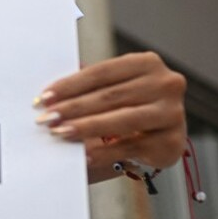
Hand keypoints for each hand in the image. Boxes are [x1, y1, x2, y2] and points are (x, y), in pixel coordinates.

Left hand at [34, 52, 186, 180]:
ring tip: (60, 133)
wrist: (162, 136)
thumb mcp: (113, 88)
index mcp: (147, 63)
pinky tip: (84, 155)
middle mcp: (166, 84)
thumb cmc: (131, 106)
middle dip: (73, 108)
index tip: (44, 97)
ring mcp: (173, 113)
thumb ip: (88, 85)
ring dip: (86, 127)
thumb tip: (50, 92)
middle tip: (46, 118)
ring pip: (122, 119)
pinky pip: (132, 146)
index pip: (102, 73)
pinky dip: (105, 152)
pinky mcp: (172, 142)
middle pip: (110, 96)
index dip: (70, 85)